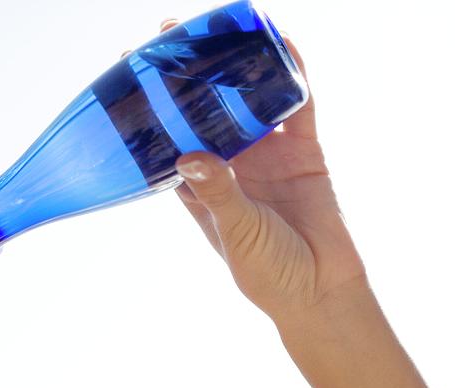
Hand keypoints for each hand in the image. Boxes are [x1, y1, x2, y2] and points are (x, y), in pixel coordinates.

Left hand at [122, 20, 370, 324]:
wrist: (321, 291)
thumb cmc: (267, 273)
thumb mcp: (234, 231)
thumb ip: (216, 193)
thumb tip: (189, 155)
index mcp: (199, 187)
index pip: (168, 138)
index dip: (152, 107)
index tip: (133, 72)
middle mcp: (229, 165)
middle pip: (205, 109)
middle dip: (191, 74)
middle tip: (173, 32)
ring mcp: (267, 156)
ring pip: (249, 100)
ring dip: (238, 67)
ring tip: (224, 28)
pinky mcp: (303, 152)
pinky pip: (296, 107)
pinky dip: (292, 77)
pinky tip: (282, 45)